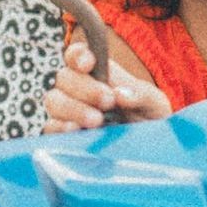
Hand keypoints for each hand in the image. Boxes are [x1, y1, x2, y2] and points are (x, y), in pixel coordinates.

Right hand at [45, 40, 168, 132]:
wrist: (150, 151)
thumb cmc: (150, 120)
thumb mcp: (155, 104)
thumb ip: (141, 95)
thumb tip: (120, 94)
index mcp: (98, 72)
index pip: (77, 55)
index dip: (78, 55)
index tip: (89, 64)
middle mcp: (78, 89)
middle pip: (64, 77)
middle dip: (84, 88)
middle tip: (108, 101)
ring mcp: (68, 112)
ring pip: (54, 101)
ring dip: (73, 109)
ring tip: (97, 121)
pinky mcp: (64, 135)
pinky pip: (51, 128)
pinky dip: (61, 127)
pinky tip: (77, 131)